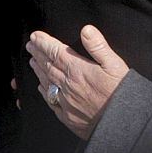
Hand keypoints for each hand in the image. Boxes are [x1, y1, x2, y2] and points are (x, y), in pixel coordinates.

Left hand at [26, 25, 128, 139]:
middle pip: (48, 66)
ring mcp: (66, 102)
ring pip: (47, 82)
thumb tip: (86, 30)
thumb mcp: (114, 63)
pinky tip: (41, 87)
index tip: (35, 36)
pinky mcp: (67, 116)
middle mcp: (68, 85)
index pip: (56, 53)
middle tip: (30, 45)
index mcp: (78, 70)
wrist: (121, 123)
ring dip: (38, 70)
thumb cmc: (121, 92)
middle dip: (38, 54)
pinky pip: (50, 101)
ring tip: (32, 62)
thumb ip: (98, 46)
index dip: (44, 43)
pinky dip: (44, 91)